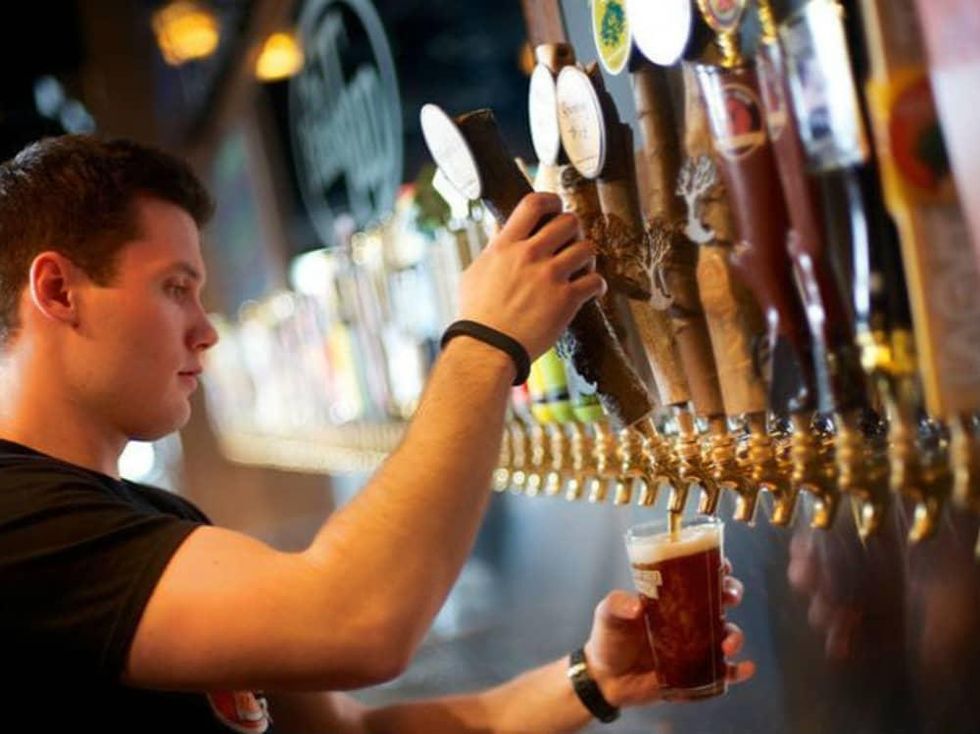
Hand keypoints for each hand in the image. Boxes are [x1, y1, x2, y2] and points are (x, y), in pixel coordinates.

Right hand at [457, 193, 605, 359]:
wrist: (487, 348)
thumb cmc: (477, 314)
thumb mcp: (475, 272)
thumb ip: (493, 248)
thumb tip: (500, 230)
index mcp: (506, 246)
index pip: (533, 204)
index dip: (551, 200)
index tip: (556, 208)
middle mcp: (530, 255)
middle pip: (568, 221)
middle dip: (573, 230)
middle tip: (571, 242)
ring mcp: (550, 276)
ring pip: (587, 248)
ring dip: (588, 257)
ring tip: (581, 267)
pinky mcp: (566, 300)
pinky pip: (595, 281)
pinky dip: (597, 285)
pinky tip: (590, 289)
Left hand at [583, 562, 754, 707]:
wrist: (605, 679)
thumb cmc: (609, 639)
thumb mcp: (607, 615)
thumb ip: (617, 604)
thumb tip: (637, 605)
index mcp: (670, 598)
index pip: (697, 575)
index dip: (714, 567)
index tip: (722, 565)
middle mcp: (687, 618)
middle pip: (720, 599)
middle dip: (732, 593)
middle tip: (729, 596)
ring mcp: (694, 645)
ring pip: (726, 634)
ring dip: (735, 635)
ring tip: (727, 644)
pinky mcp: (695, 672)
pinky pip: (723, 672)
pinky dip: (737, 670)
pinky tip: (744, 668)